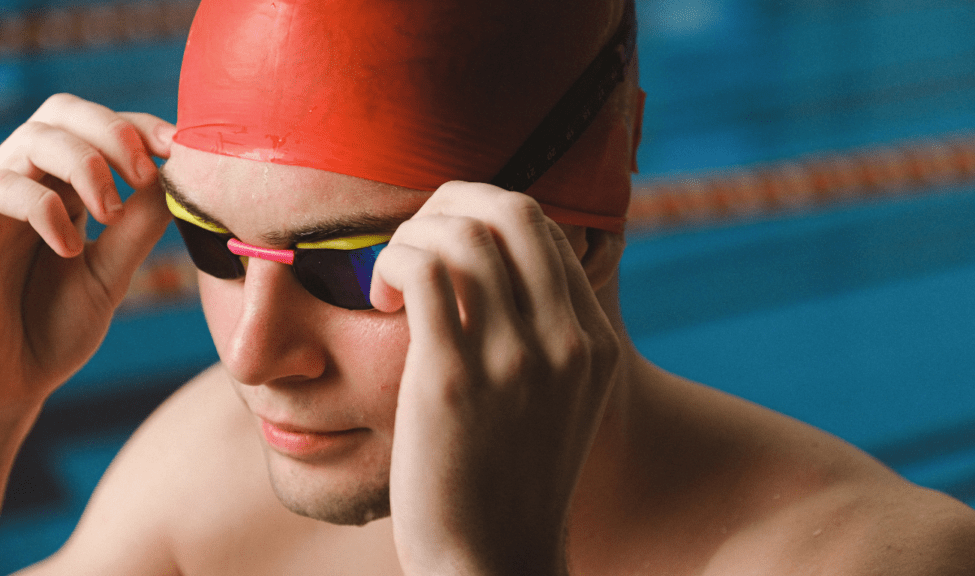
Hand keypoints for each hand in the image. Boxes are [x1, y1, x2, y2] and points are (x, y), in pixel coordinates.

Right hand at [0, 93, 172, 413]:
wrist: (5, 383)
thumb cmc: (52, 328)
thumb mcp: (109, 275)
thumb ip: (140, 228)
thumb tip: (178, 178)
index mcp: (67, 188)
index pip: (102, 127)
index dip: (141, 126)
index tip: (181, 147)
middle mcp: (30, 182)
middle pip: (64, 112)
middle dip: (112, 130)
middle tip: (144, 173)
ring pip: (36, 138)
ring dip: (87, 164)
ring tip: (110, 213)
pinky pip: (2, 187)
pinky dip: (46, 208)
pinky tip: (68, 246)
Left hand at [371, 182, 620, 575]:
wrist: (492, 561)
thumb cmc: (506, 481)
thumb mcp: (553, 404)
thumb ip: (544, 339)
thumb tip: (494, 274)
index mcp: (594, 343)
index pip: (546, 231)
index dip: (484, 217)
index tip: (443, 247)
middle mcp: (567, 341)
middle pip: (514, 209)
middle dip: (451, 203)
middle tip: (415, 242)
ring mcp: (516, 358)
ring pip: (464, 230)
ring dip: (413, 235)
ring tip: (393, 281)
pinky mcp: (456, 378)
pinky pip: (424, 268)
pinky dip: (393, 260)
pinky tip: (380, 297)